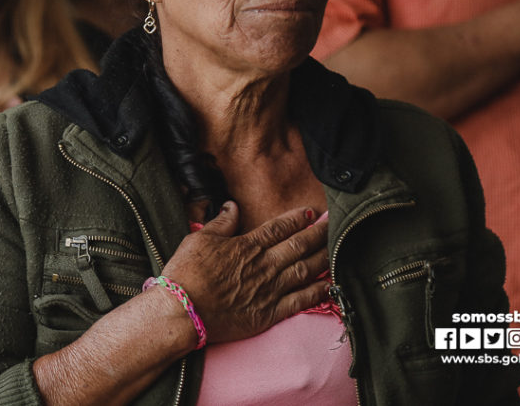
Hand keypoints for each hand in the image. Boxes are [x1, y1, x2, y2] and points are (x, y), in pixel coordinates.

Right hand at [159, 202, 329, 344]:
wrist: (184, 310)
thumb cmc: (187, 273)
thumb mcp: (200, 239)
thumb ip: (221, 222)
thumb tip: (231, 206)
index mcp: (248, 245)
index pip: (278, 228)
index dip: (296, 218)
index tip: (310, 212)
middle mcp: (264, 265)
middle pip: (298, 245)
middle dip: (318, 233)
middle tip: (333, 224)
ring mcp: (270, 290)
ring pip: (305, 270)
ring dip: (322, 258)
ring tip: (336, 249)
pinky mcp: (269, 313)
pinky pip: (300, 301)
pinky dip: (317, 292)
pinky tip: (330, 286)